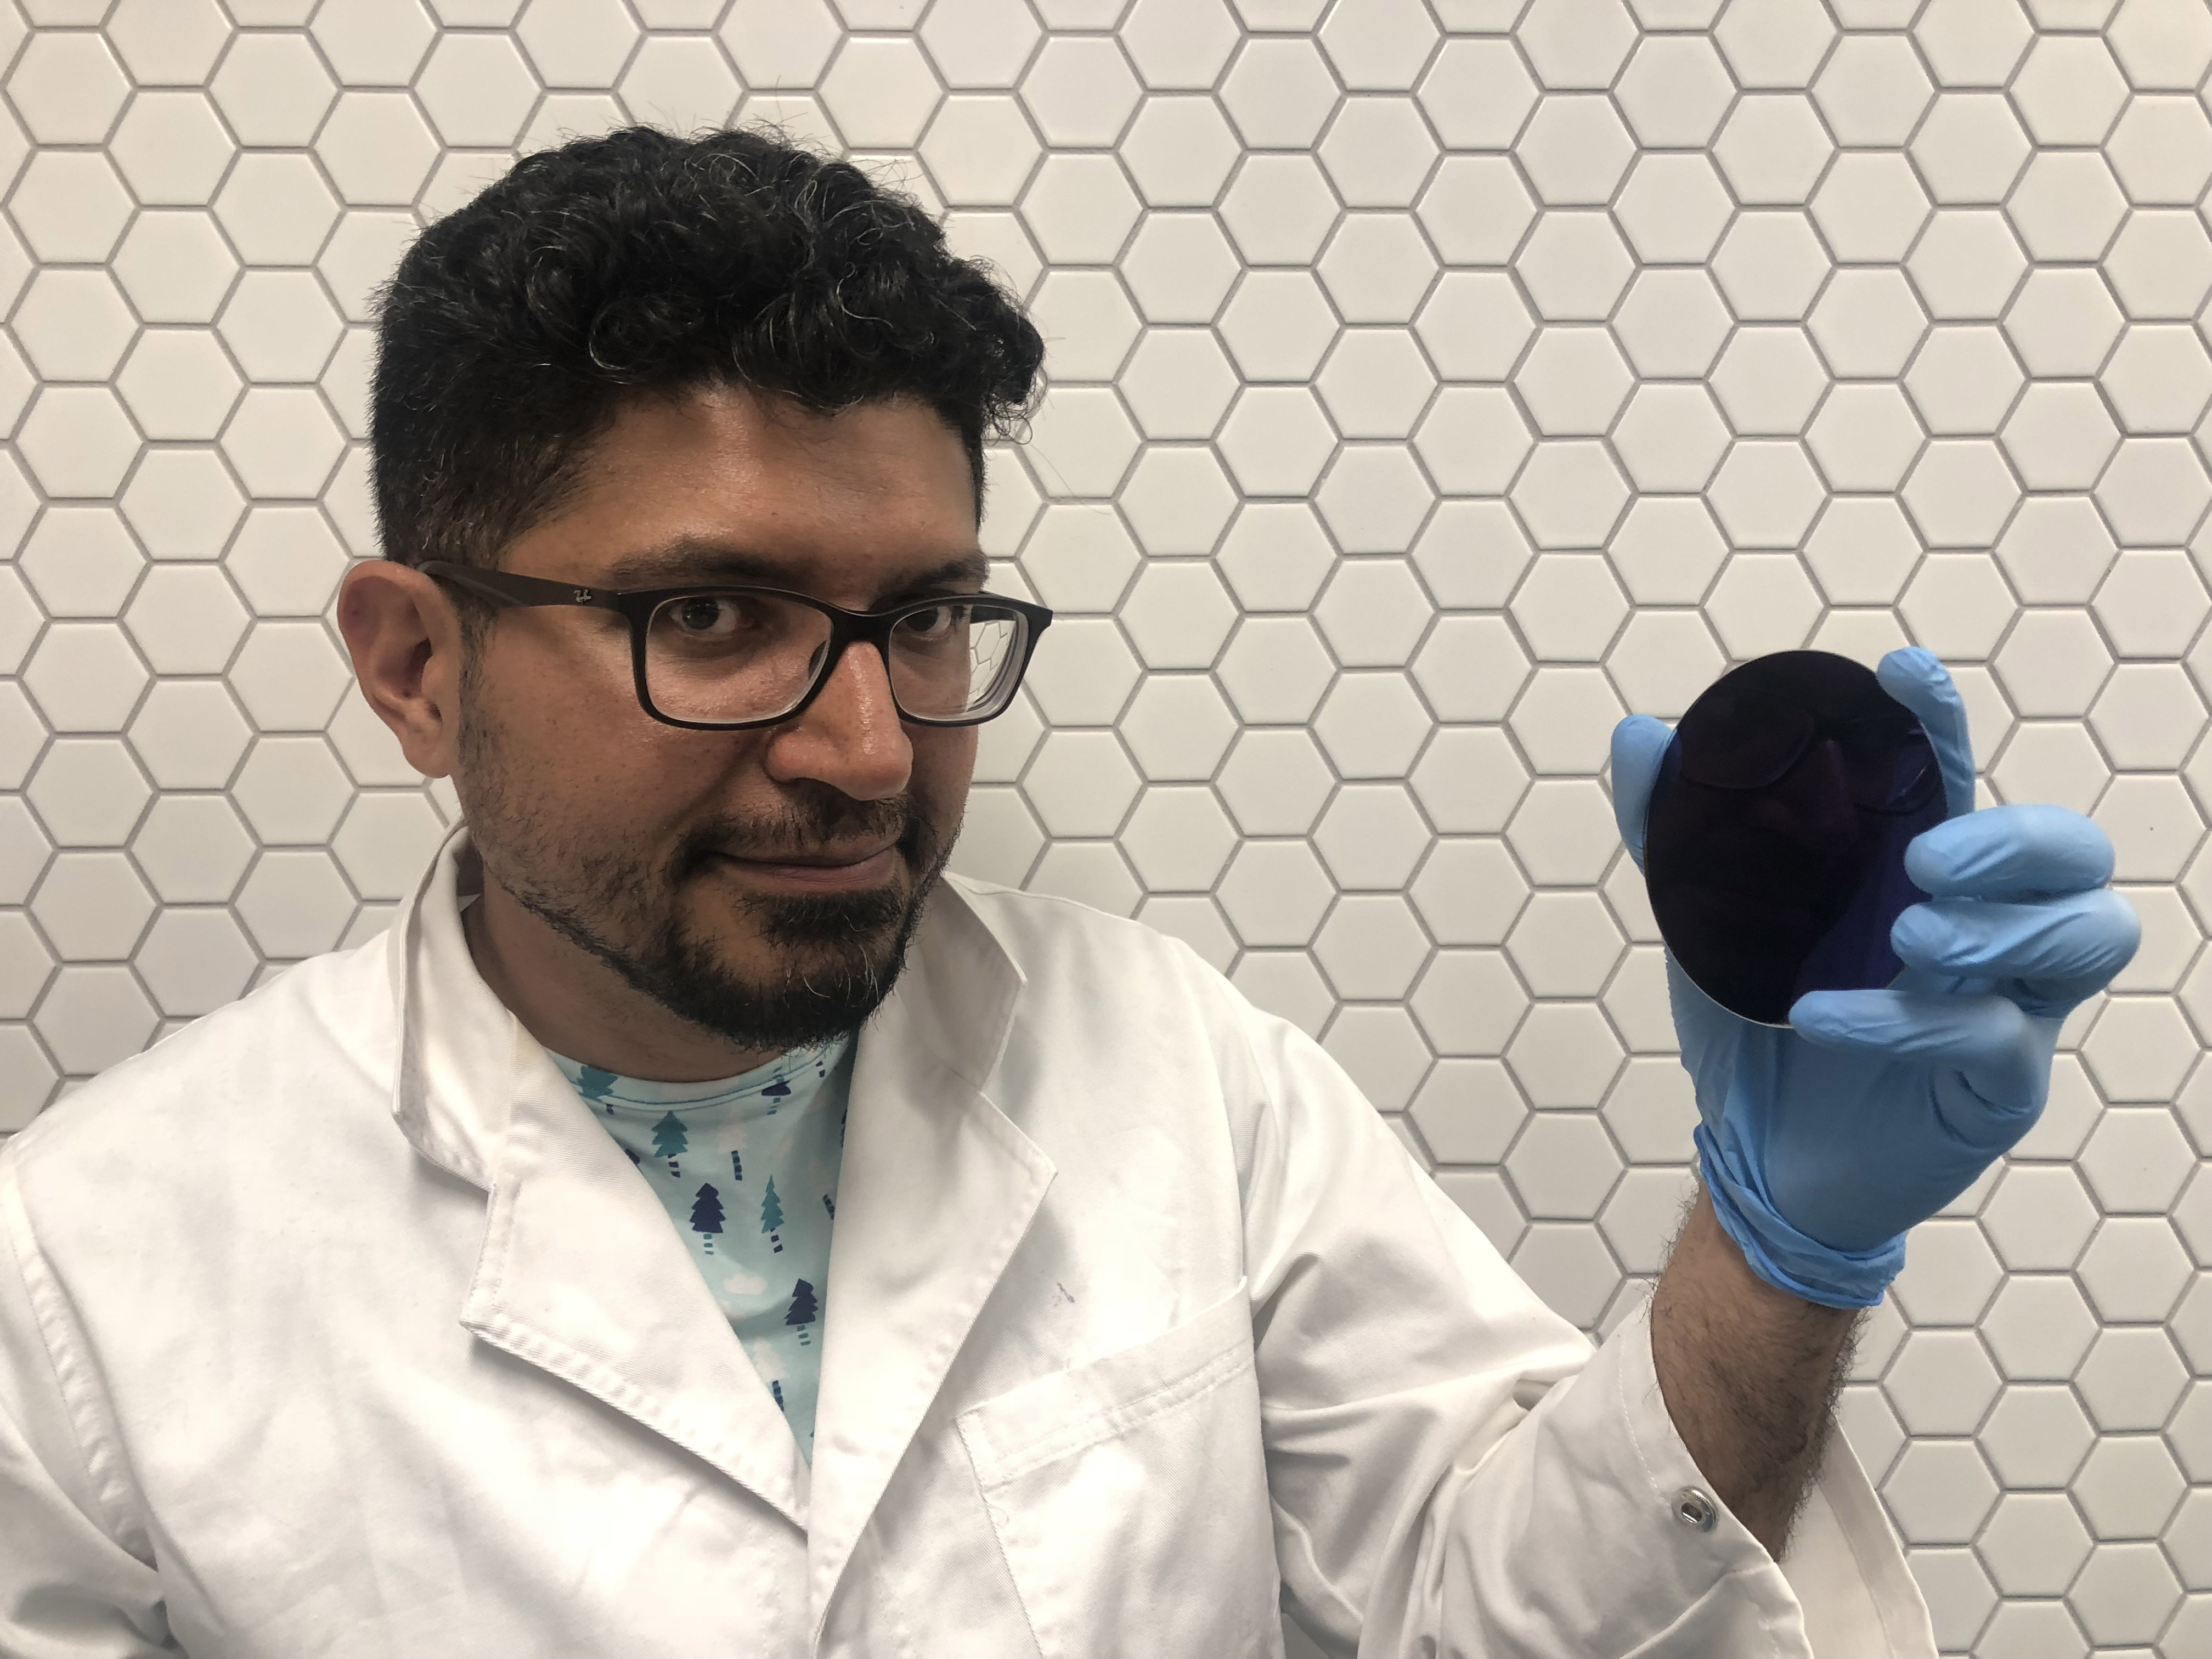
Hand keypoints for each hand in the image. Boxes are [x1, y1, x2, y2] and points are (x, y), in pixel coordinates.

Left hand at [1610, 648, 2140, 1306]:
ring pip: (2088, 932)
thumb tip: (1640, 733)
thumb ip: (1671, 831)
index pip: (1961, 780)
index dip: (1944, 725)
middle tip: (1928, 856)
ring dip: (2002, 923)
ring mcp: (2008, 1005)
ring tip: (1909, 935)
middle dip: (2019, 837)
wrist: (1753, 1148)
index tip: (1904, 672)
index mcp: (1922, 873)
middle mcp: (1986, 929)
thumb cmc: (1756, 1022)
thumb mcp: (1706, 921)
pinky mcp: (1999, 1083)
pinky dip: (1908, 1019)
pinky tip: (1822, 1017)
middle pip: (2076, 852)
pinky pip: (1993, 1035)